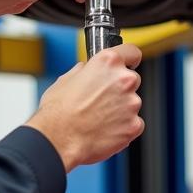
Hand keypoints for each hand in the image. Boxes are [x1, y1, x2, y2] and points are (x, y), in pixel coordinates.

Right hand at [26, 44, 143, 171]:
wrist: (58, 141)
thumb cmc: (58, 113)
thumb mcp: (65, 80)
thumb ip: (83, 71)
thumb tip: (85, 71)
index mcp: (107, 62)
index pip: (132, 52)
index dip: (128, 59)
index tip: (127, 64)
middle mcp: (123, 80)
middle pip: (132, 79)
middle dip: (120, 88)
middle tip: (102, 99)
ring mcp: (131, 103)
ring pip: (132, 103)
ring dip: (121, 109)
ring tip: (99, 118)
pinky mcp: (134, 125)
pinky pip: (134, 123)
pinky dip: (123, 127)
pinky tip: (105, 129)